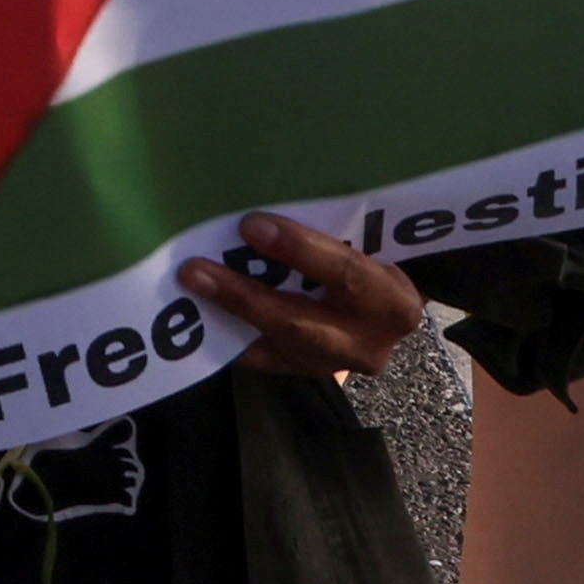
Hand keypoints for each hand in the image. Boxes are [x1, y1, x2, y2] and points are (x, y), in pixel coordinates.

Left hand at [189, 213, 420, 381]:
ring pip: (277, 342)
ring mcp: (337, 364)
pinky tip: (200, 314)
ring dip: (229, 313)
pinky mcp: (309, 374)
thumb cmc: (371, 262)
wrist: (387, 312)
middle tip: (196, 269)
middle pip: (301, 321)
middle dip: (245, 295)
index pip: (346, 273)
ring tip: (190, 286)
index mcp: (393, 300)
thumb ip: (330, 235)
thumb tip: (263, 209)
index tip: (252, 225)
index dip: (300, 250)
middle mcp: (369, 342)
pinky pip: (263, 359)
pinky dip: (230, 336)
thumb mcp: (367, 249)